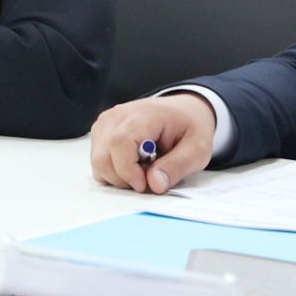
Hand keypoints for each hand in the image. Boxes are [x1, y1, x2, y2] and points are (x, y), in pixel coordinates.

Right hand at [89, 92, 217, 193]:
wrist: (184, 110)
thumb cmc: (190, 127)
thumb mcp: (198, 150)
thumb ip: (177, 166)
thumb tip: (154, 184)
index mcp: (144, 114)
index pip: (119, 143)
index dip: (128, 171)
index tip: (145, 185)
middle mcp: (118, 115)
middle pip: (102, 156)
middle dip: (123, 178)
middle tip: (148, 179)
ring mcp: (107, 122)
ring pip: (97, 160)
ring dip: (118, 176)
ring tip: (142, 170)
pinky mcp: (102, 131)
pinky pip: (98, 159)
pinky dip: (113, 170)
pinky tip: (133, 165)